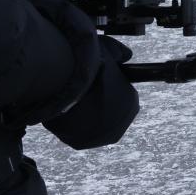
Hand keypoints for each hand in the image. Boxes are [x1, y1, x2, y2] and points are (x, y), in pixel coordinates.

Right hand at [43, 35, 139, 149]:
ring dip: (84, 115)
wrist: (64, 82)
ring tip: (72, 100)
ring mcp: (100, 137)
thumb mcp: (110, 50)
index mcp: (131, 103)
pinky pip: (75, 132)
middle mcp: (121, 124)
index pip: (122, 98)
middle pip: (108, 114)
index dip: (107, 91)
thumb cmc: (89, 64)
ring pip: (91, 124)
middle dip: (97, 105)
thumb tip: (126, 55)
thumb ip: (120, 53)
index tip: (95, 85)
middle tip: (82, 93)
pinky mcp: (80, 143)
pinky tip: (64, 109)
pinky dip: (70, 122)